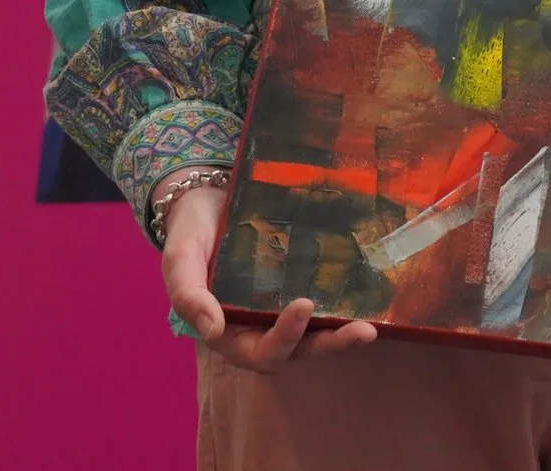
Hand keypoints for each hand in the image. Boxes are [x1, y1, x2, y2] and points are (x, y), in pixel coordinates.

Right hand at [160, 173, 376, 371]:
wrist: (206, 199)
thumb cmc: (190, 233)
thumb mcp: (180, 260)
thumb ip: (188, 295)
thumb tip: (211, 331)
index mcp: (229, 331)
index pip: (261, 351)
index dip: (284, 338)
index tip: (303, 305)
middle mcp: (260, 326)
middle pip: (298, 350)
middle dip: (330, 345)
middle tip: (362, 331)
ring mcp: (282, 307)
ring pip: (317, 333)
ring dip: (343, 333)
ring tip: (371, 326)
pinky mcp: (302, 283)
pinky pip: (326, 303)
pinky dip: (346, 305)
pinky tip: (371, 294)